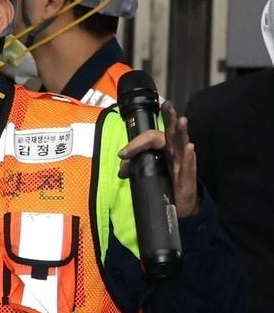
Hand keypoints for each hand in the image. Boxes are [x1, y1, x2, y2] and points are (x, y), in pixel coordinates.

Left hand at [118, 102, 197, 217]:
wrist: (178, 206)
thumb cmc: (165, 184)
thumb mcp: (145, 174)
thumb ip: (133, 166)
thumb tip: (122, 165)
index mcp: (164, 149)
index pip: (151, 138)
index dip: (136, 143)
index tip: (123, 154)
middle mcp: (174, 152)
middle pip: (171, 133)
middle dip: (170, 118)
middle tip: (167, 106)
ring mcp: (183, 163)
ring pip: (182, 144)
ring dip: (182, 131)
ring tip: (181, 120)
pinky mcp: (188, 176)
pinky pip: (188, 164)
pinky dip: (188, 156)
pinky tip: (189, 147)